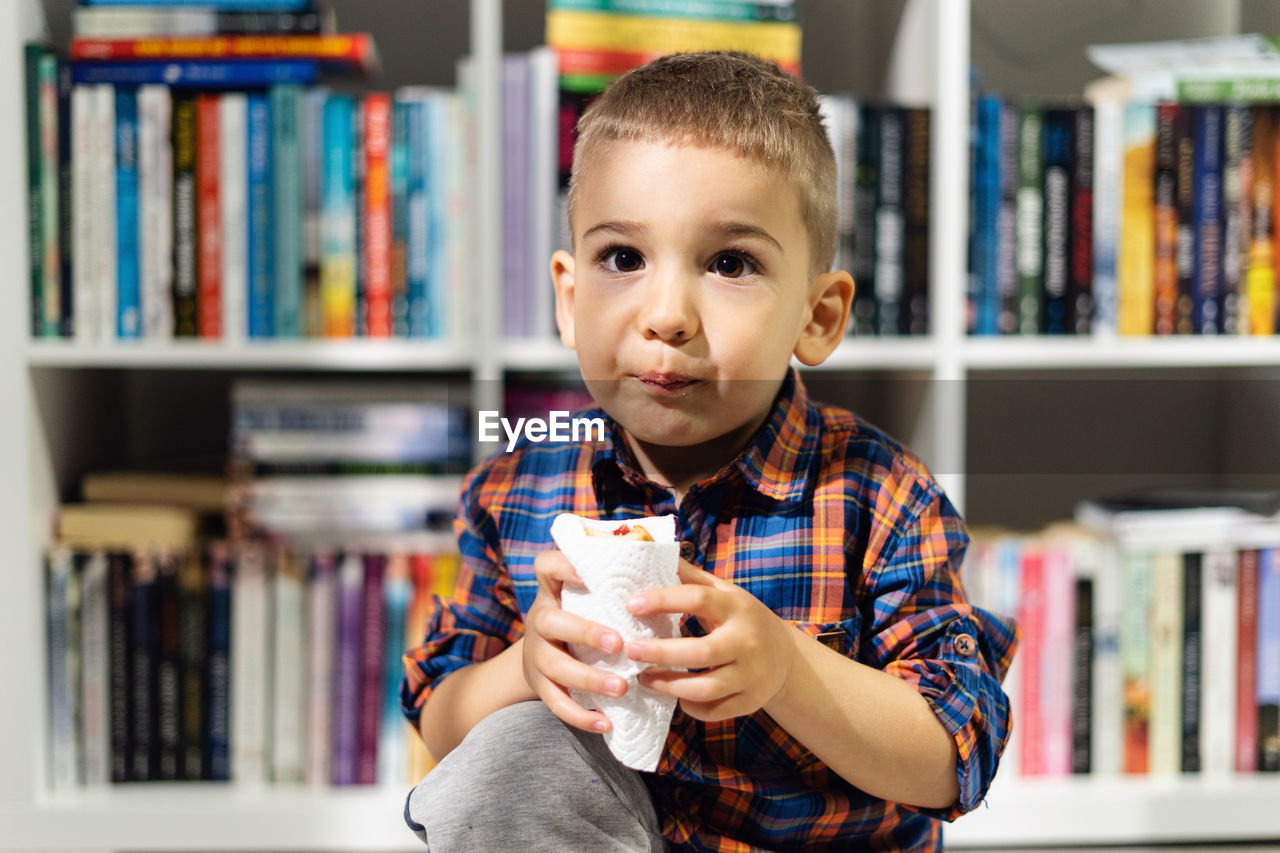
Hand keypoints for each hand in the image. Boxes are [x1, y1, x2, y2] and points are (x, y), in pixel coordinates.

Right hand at [523, 549, 628, 732]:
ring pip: (554, 666)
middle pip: (551, 621)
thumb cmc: (582, 619)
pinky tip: (606, 723)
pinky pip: (555, 703)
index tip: (590, 576)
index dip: (564, 567)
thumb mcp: (588, 599)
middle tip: (618, 644)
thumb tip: (671, 568)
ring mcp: (536, 654)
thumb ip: (616, 587)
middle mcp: (540, 620)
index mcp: (554, 592)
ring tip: (621, 687)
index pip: (546, 566)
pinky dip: (580, 716)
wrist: (541, 656)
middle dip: (585, 632)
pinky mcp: (539, 685)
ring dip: (588, 678)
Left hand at [625, 559, 797, 720]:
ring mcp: (751, 675)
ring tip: (643, 677)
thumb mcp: (723, 592)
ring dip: (669, 685)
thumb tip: (652, 552)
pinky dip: (690, 707)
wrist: (785, 657)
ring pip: (706, 688)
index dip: (663, 600)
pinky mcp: (750, 702)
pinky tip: (672, 696)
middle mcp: (747, 641)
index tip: (631, 605)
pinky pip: (714, 711)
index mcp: (736, 607)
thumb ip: (690, 577)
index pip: (698, 599)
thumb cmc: (741, 618)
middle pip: (701, 652)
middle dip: (661, 652)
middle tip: (630, 650)